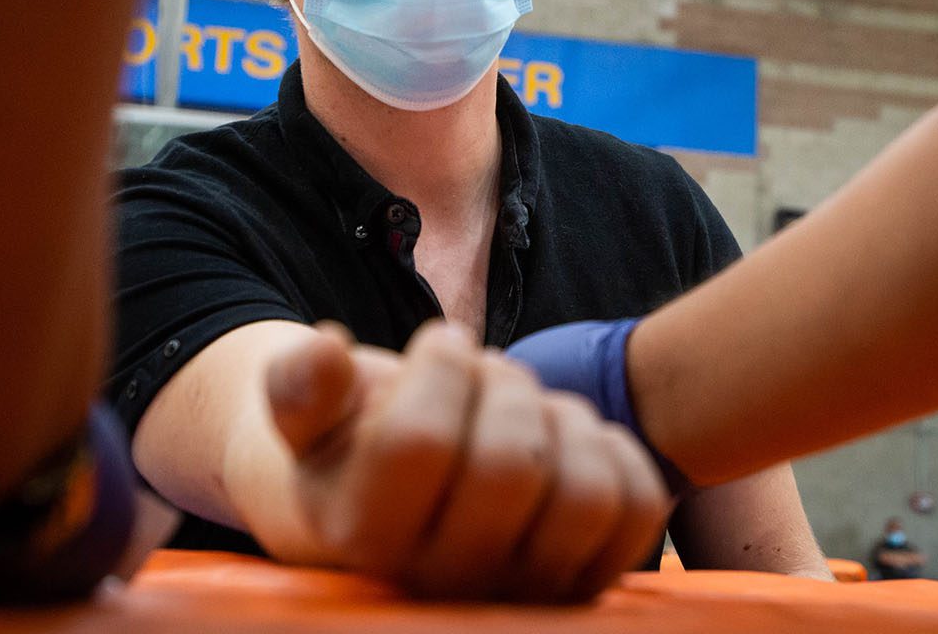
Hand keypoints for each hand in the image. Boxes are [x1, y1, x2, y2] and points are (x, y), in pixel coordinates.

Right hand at [262, 320, 670, 600]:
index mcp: (366, 538)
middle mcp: (447, 586)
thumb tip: (326, 352)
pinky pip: (636, 510)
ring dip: (562, 418)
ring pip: (584, 492)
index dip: (441, 365)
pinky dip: (614, 451)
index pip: (418, 443)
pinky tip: (566, 437)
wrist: (398, 511)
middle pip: (510, 464)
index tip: (440, 343)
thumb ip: (301, 385)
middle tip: (484, 368)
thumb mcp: (309, 416)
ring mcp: (524, 594)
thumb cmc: (352, 447)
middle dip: (503, 381)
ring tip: (525, 406)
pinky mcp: (586, 583)